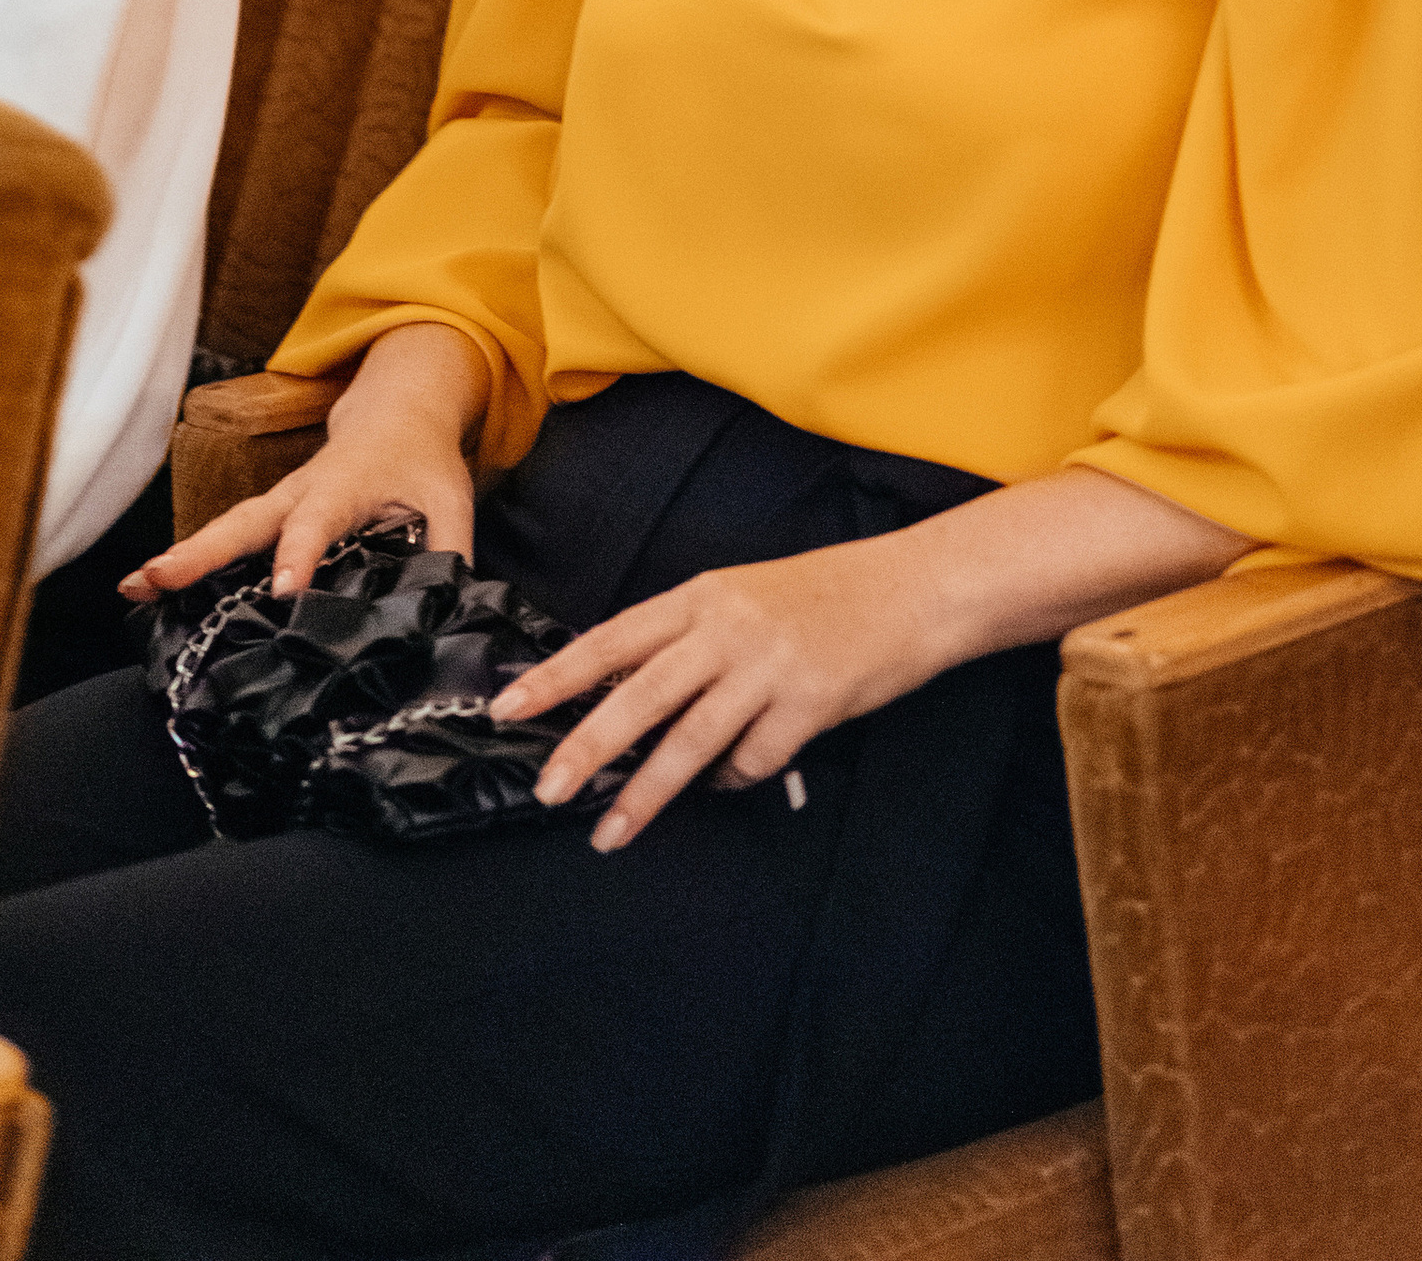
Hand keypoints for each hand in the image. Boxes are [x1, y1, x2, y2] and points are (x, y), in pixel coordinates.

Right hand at [119, 323, 487, 606]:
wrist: (398, 413)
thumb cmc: (422, 458)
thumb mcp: (451, 497)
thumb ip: (449, 547)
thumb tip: (447, 603)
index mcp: (344, 486)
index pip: (317, 523)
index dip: (299, 555)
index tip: (282, 592)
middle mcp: (300, 492)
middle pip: (245, 522)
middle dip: (200, 552)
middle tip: (155, 580)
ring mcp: (278, 504)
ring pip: (226, 530)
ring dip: (180, 559)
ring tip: (132, 589)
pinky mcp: (269, 517)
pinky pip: (228, 540)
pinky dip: (189, 563)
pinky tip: (147, 593)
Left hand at [487, 536, 945, 852]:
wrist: (912, 588)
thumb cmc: (826, 594)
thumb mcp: (743, 596)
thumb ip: (688, 639)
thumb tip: (621, 696)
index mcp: (703, 594)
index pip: (612, 638)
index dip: (557, 675)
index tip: (509, 707)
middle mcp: (728, 627)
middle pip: (639, 695)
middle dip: (585, 747)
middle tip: (546, 788)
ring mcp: (769, 666)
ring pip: (688, 741)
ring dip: (644, 794)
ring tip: (609, 832)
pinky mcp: (808, 705)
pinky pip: (750, 761)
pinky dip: (732, 780)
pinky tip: (730, 780)